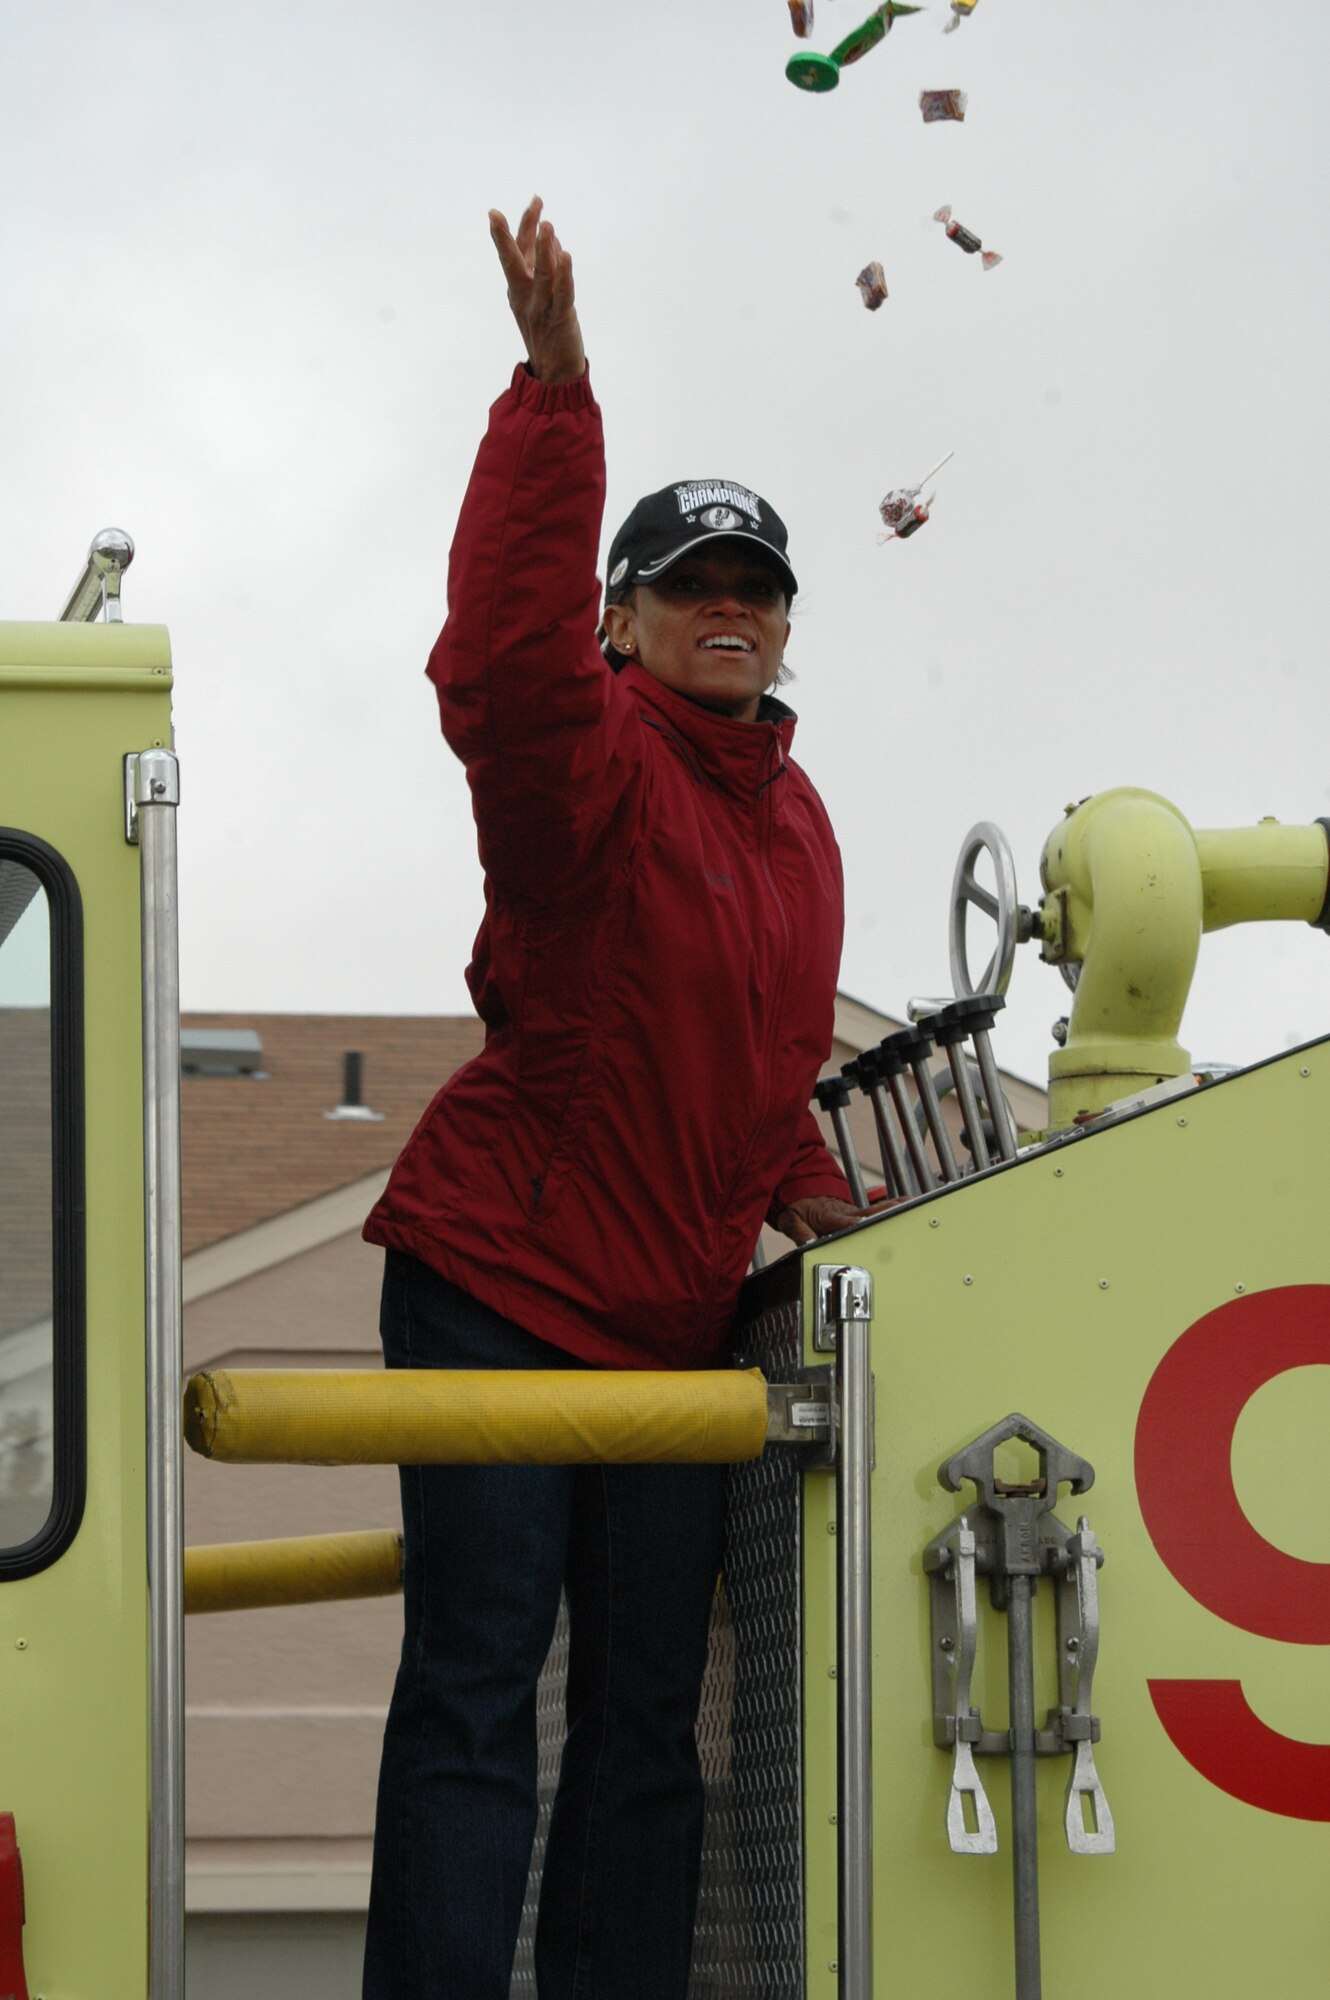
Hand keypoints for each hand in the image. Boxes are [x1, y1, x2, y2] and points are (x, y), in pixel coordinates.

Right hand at [488, 195, 585, 384]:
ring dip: (542, 249)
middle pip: (513, 262)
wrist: (556, 376)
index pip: (514, 254)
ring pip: (540, 274)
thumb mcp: (541, 299)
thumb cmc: (549, 335)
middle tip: (495, 214)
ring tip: (546, 224)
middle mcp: (525, 298)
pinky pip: (562, 294)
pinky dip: (565, 275)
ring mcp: (540, 309)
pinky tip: (565, 255)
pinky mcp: (559, 320)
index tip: (502, 209)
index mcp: (518, 291)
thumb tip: (551, 239)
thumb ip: (546, 269)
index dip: (512, 230)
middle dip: (506, 237)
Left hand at [775, 1193, 901, 1245]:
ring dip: (894, 1208)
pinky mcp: (858, 1213)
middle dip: (885, 1214)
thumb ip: (800, 1233)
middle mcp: (845, 1213)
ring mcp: (853, 1211)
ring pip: (877, 1210)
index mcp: (828, 1216)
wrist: (798, 1186)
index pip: (844, 1222)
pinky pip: (877, 1210)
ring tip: (914, 1207)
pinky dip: (893, 1207)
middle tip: (902, 1214)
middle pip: (868, 1214)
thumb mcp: (789, 1220)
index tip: (865, 1226)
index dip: (855, 1224)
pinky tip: (908, 1206)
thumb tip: (809, 1245)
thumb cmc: (796, 1206)